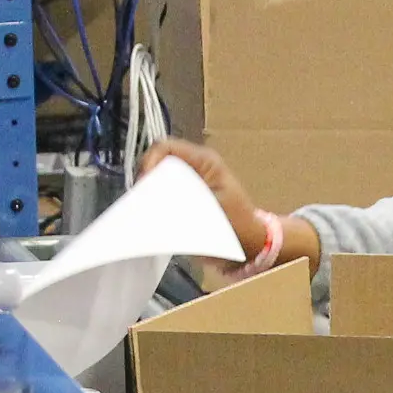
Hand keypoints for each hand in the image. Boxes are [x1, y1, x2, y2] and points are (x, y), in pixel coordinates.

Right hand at [139, 138, 316, 284]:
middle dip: (146, 180)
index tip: (142, 185)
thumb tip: (154, 200)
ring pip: (158, 178)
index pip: (165, 148)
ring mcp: (190, 179)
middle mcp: (195, 165)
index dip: (149, 163)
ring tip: (143, 210)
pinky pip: (164, 192)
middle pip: (158, 162)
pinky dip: (156, 202)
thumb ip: (181, 203)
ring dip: (150, 193)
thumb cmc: (239, 227)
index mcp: (204, 161)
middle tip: (140, 202)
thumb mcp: (209, 212)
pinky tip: (152, 216)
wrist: (252, 244)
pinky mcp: (186, 194)